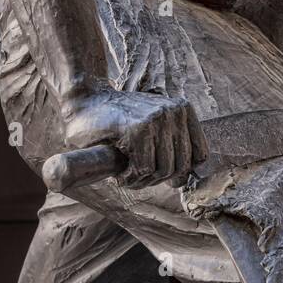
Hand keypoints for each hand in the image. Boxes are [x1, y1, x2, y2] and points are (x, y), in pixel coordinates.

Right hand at [61, 86, 205, 188]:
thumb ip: (171, 144)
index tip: (156, 171)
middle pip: (180, 168)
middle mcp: (174, 111)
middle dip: (156, 179)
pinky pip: (143, 170)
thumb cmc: (117, 120)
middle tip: (135, 174)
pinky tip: (118, 172)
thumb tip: (183, 180)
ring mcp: (156, 119)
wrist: (83, 101)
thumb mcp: (152, 126)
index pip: (199, 155)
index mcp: (182, 110)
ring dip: (141, 181)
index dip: (179, 172)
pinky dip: (129, 178)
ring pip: (162, 171)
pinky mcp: (137, 129)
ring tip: (126, 172)